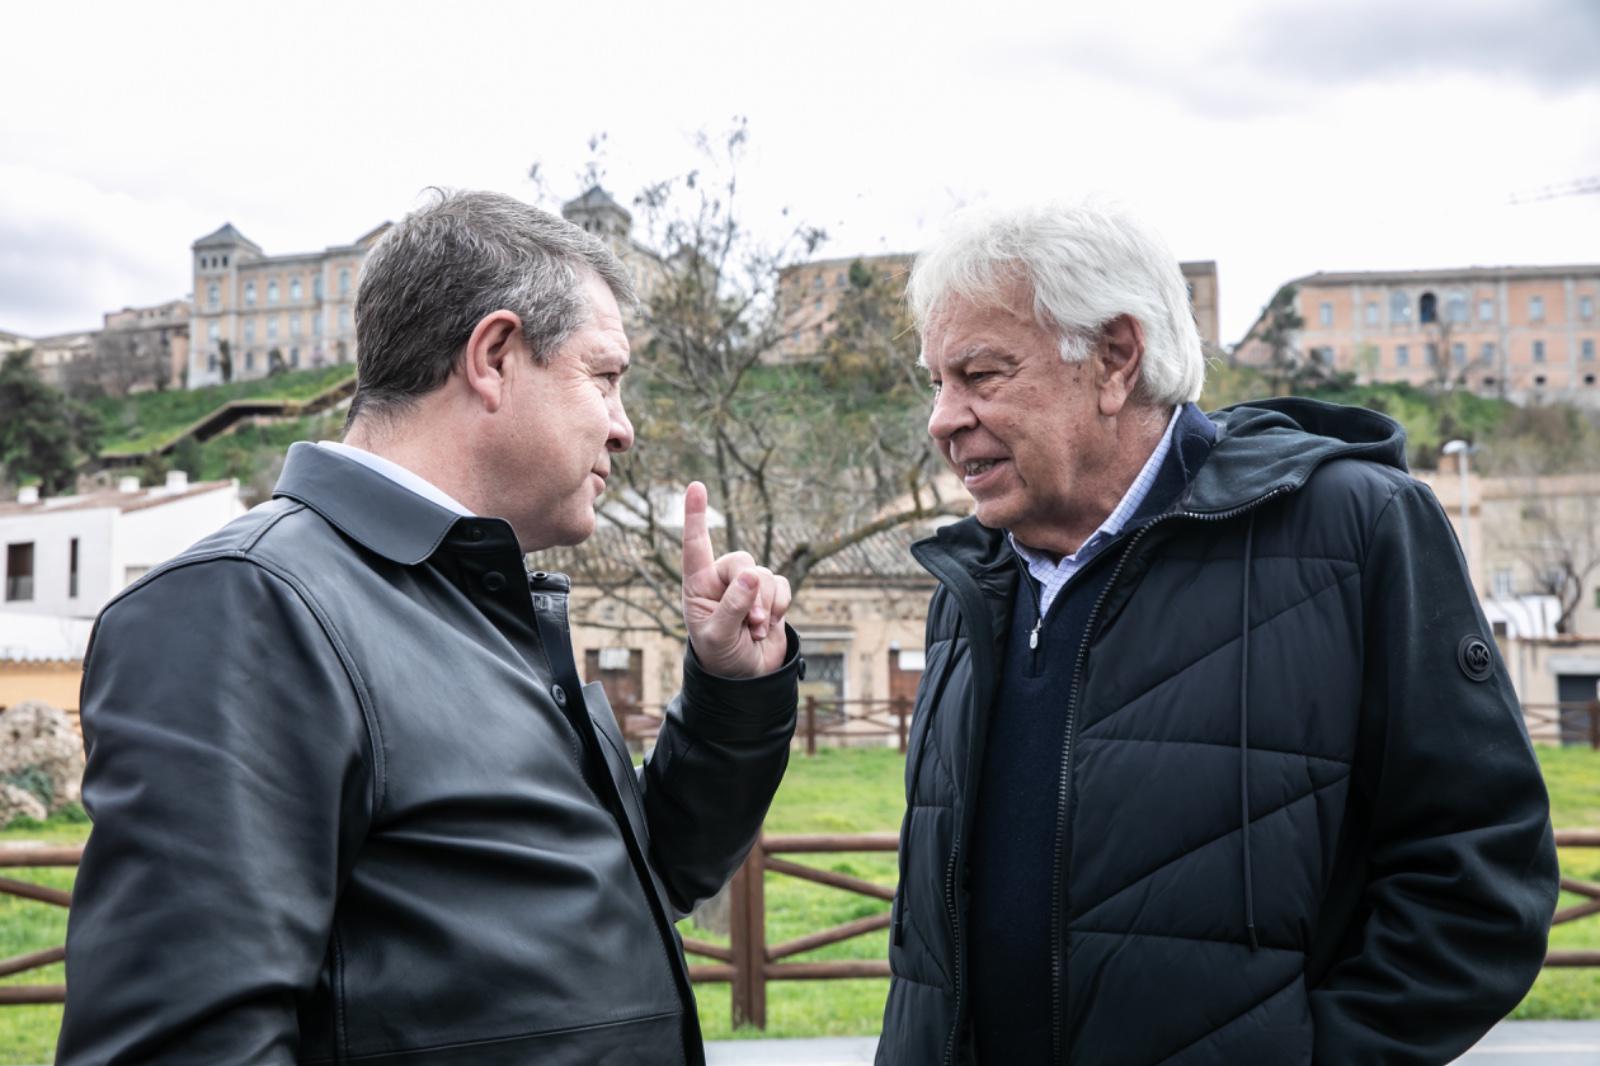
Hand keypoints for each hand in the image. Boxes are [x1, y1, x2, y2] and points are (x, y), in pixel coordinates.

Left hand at [680, 481, 791, 677]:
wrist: (747, 678)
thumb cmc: (720, 656)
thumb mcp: (717, 636)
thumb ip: (732, 606)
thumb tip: (751, 575)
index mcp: (698, 584)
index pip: (696, 546)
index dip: (696, 516)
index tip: (696, 486)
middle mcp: (722, 579)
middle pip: (741, 560)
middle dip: (750, 591)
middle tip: (752, 622)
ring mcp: (748, 586)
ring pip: (764, 575)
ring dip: (765, 605)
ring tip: (755, 630)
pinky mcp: (771, 594)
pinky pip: (782, 585)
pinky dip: (780, 606)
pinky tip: (768, 625)